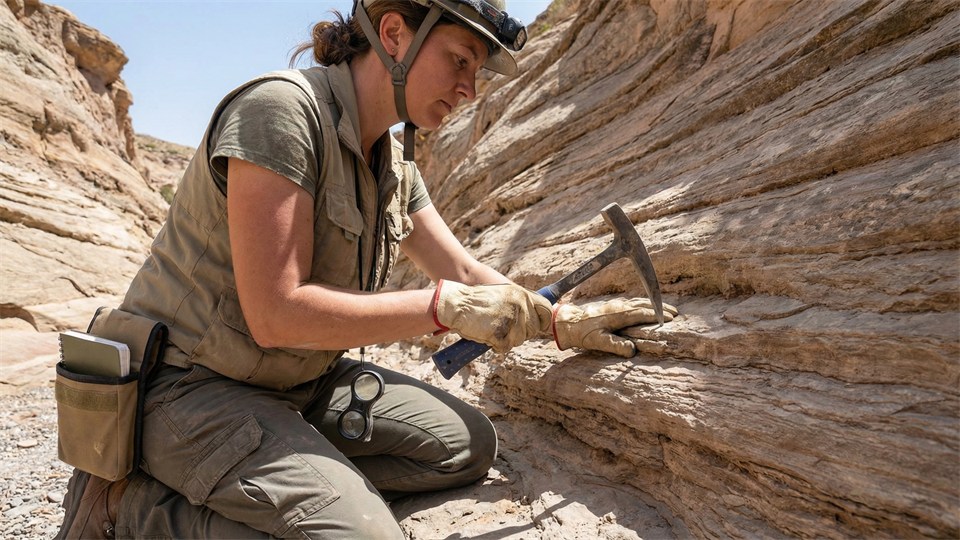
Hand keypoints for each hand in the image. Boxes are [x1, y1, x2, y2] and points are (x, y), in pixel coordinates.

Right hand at [433, 280, 552, 352]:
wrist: (456, 304)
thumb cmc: (477, 300)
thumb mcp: (504, 294)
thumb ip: (520, 303)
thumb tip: (535, 317)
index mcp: (522, 294)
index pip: (546, 310)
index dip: (543, 321)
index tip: (538, 326)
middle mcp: (520, 306)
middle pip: (533, 329)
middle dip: (522, 332)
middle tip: (506, 329)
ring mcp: (511, 320)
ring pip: (519, 340)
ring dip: (507, 339)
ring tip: (493, 330)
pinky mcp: (500, 334)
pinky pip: (505, 347)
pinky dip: (496, 345)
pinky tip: (487, 336)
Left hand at [552, 298, 678, 356]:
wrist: (567, 322)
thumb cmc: (582, 334)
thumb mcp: (598, 342)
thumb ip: (616, 345)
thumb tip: (633, 350)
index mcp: (618, 315)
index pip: (642, 313)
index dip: (657, 315)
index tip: (670, 318)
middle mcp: (619, 307)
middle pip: (644, 304)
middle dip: (660, 307)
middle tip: (675, 313)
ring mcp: (615, 305)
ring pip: (639, 302)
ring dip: (653, 304)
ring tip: (666, 308)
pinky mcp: (612, 306)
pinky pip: (632, 302)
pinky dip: (644, 304)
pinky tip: (646, 307)